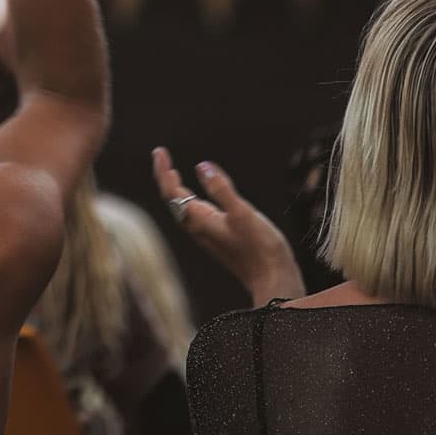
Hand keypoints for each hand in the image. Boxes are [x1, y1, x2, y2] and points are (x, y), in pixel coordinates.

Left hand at [153, 149, 303, 306]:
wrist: (274, 282)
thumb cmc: (261, 250)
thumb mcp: (243, 214)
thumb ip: (222, 190)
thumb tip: (202, 166)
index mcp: (200, 221)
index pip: (172, 192)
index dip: (163, 171)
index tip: (160, 152)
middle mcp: (200, 229)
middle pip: (173, 200)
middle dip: (166, 177)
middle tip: (161, 156)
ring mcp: (209, 235)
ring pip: (184, 209)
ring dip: (176, 188)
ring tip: (172, 172)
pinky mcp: (220, 239)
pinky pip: (197, 216)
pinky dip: (190, 200)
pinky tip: (199, 198)